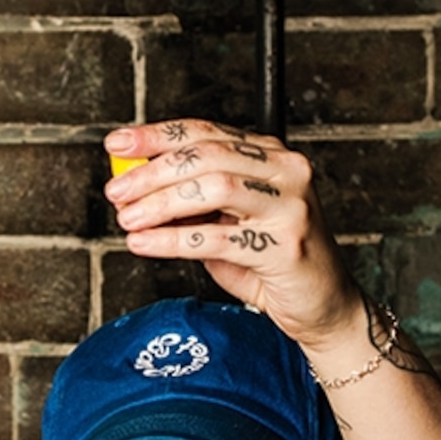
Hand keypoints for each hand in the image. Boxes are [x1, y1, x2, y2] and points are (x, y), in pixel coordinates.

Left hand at [102, 118, 361, 351]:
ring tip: (128, 219)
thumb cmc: (272, 264)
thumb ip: (192, 202)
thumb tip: (134, 188)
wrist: (323, 308)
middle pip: (208, 155)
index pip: (206, 131)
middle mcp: (285, 172)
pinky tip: (145, 244)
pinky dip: (173, 240)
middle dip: (152, 172)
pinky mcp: (284, 246)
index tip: (117, 145)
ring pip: (214, 188)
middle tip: (117, 191)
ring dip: (161, 203)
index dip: (157, 136)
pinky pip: (217, 238)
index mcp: (270, 155)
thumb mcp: (228, 223)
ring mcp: (289, 207)